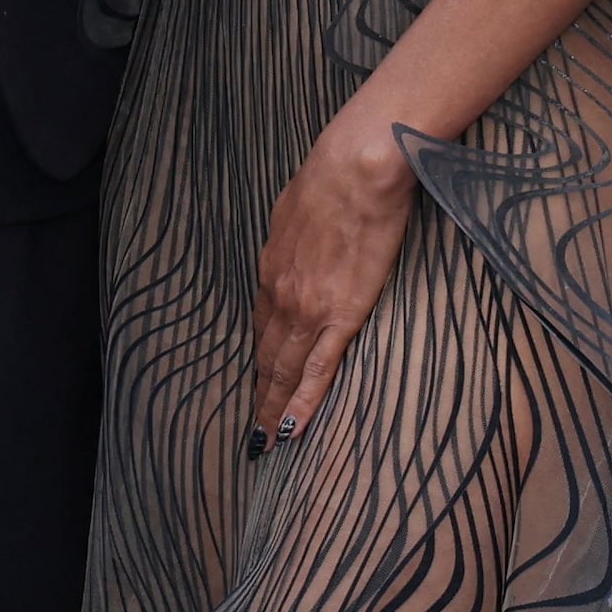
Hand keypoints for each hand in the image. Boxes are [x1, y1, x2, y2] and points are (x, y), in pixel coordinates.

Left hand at [248, 112, 419, 448]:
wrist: (358, 170)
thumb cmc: (332, 177)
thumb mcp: (294, 208)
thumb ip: (292, 239)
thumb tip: (298, 247)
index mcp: (272, 268)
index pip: (262, 325)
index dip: (259, 358)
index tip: (256, 381)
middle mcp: (281, 294)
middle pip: (268, 355)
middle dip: (260, 394)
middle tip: (253, 432)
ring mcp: (308, 309)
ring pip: (286, 370)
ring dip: (275, 408)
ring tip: (268, 441)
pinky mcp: (341, 315)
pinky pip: (319, 369)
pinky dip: (303, 403)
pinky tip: (293, 428)